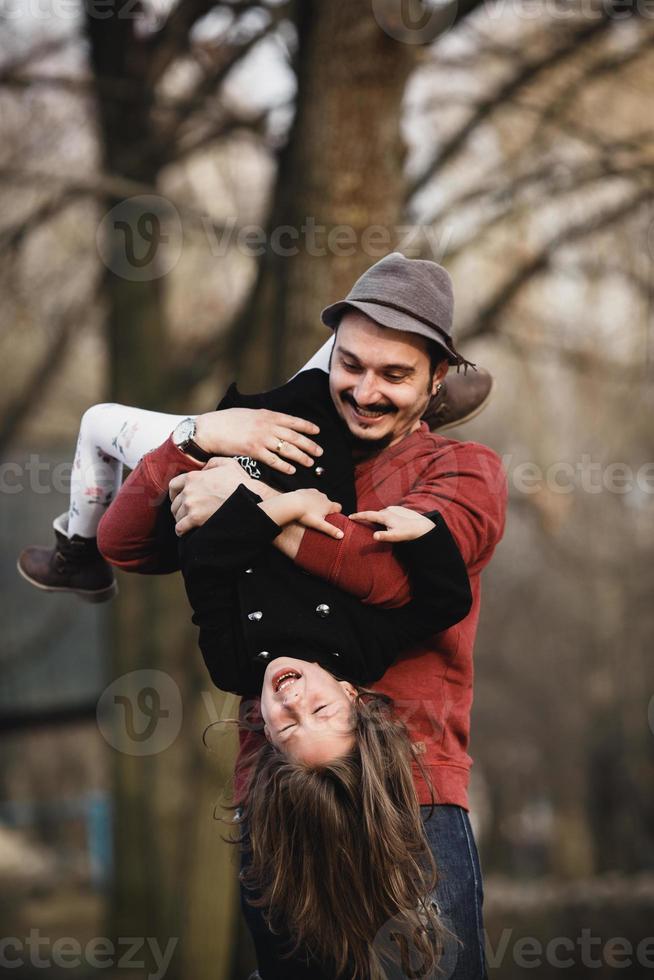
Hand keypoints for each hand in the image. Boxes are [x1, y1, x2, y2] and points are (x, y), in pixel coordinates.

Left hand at [169, 457, 252, 535]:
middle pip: (175, 503)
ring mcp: (191, 505)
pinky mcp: (195, 519)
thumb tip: (204, 469)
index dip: (174, 493)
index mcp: (193, 477)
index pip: (173, 485)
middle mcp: (188, 490)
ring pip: (177, 516)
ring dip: (181, 519)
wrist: (249, 500)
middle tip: (186, 513)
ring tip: (188, 523)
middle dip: (179, 508)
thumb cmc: (240, 482)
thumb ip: (212, 463)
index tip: (178, 498)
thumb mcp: (227, 464)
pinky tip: (185, 532)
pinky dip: (181, 530)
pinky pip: (180, 527)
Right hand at [192, 408, 321, 474]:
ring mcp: (261, 438)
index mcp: (267, 414)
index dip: (307, 426)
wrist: (210, 428)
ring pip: (287, 449)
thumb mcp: (249, 413)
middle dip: (309, 445)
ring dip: (300, 457)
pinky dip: (284, 466)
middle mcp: (267, 426)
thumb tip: (276, 421)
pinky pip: (273, 460)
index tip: (317, 431)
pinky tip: (291, 471)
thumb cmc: (227, 420)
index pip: (293, 420)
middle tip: (319, 452)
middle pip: (294, 437)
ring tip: (310, 463)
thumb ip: (264, 417)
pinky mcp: (253, 451)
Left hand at [289, 488, 343, 538]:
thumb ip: (331, 530)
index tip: (331, 518)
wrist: (292, 504)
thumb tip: (341, 536)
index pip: (338, 507)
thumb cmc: (306, 515)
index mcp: (328, 505)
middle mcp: (324, 497)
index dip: (336, 513)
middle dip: (325, 509)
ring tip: (310, 512)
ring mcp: (315, 492)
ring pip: (320, 499)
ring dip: (317, 504)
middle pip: (328, 503)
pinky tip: (304, 505)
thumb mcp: (319, 525)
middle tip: (318, 518)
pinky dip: (309, 499)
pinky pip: (311, 495)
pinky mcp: (307, 490)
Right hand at [349, 505, 434, 541]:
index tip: (349, 516)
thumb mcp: (396, 536)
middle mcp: (388, 510)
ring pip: (381, 514)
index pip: (368, 515)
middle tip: (357, 520)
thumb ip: (384, 536)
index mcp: (385, 516)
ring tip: (370, 523)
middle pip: (373, 514)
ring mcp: (393, 509)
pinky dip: (383, 517)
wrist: (422, 526)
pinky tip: (385, 523)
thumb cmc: (408, 533)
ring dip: (375, 518)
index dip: (358, 516)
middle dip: (366, 517)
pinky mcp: (398, 510)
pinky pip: (387, 514)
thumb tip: (374, 536)